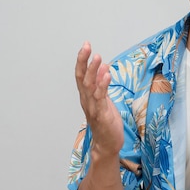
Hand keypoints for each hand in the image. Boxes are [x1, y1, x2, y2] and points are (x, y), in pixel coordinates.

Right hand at [75, 41, 123, 156]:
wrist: (107, 144)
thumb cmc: (106, 121)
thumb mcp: (104, 99)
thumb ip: (102, 84)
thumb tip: (102, 67)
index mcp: (86, 96)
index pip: (81, 75)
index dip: (82, 60)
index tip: (85, 45)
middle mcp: (87, 100)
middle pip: (82, 78)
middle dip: (83, 61)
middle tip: (87, 47)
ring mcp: (93, 108)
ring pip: (90, 87)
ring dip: (93, 71)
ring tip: (98, 58)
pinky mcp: (102, 115)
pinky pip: (100, 99)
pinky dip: (103, 86)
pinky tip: (107, 75)